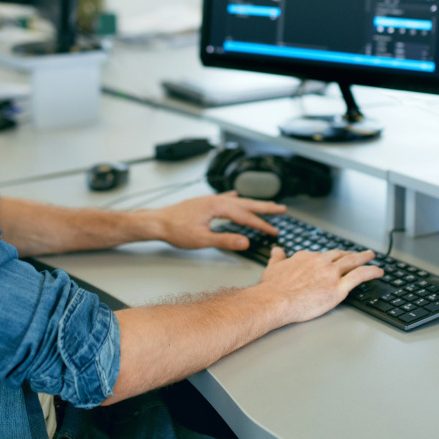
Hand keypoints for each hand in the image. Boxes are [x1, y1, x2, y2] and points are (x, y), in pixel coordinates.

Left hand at [137, 192, 284, 250]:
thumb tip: (246, 242)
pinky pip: (224, 199)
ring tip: (266, 205)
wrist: (157, 222)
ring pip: (237, 201)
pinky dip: (234, 199)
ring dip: (252, 203)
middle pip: (246, 204)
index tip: (274, 231)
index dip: (261, 225)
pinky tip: (236, 195)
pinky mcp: (204, 203)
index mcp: (217, 207)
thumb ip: (225, 240)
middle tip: (281, 209)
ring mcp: (209, 200)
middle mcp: (215, 200)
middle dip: (265, 207)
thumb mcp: (202, 239)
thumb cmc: (175, 230)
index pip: (245, 217)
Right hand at [255, 247, 383, 325]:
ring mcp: (331, 274)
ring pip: (352, 262)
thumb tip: (277, 250)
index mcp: (306, 257)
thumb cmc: (272, 288)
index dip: (330, 258)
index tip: (333, 259)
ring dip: (364, 258)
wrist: (274, 300)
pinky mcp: (338, 288)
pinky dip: (372, 271)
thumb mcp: (272, 267)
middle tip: (359, 254)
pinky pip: (360, 276)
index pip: (322, 255)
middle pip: (340, 256)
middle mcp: (320, 262)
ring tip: (371, 256)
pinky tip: (379, 271)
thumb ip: (278, 258)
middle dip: (350, 254)